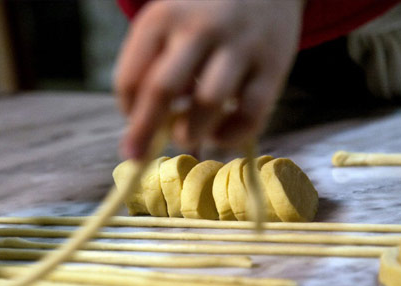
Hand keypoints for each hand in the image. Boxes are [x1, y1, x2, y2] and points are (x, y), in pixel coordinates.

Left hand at [115, 0, 304, 158]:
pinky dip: (231, 134)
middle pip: (163, 89)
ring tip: (187, 136)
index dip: (127, 109)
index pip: (131, 77)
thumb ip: (153, 64)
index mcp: (164, 18)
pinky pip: (250, 112)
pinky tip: (220, 134)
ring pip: (208, 102)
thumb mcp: (170, 21)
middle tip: (137, 157)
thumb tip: (146, 127)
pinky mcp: (273, 65)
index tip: (133, 122)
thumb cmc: (204, 14)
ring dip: (191, 132)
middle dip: (145, 131)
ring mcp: (239, 46)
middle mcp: (200, 28)